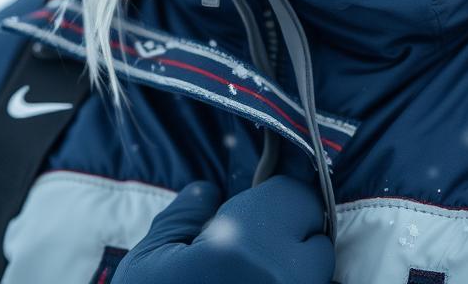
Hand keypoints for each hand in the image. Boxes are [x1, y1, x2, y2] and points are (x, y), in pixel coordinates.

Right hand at [112, 174, 335, 283]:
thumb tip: (208, 192)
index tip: (254, 213)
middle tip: (248, 257)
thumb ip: (182, 216)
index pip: (298, 198)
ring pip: (317, 282)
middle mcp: (284, 280)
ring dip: (292, 276)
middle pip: (316, 241)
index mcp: (246, 246)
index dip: (275, 201)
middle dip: (289, 241)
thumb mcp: (150, 262)